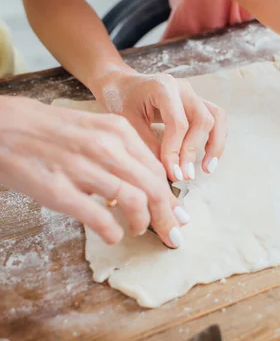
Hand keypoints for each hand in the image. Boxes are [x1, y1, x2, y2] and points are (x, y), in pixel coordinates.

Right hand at [0, 96, 188, 247]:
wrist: (4, 127)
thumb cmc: (55, 133)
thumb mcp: (97, 131)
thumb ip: (125, 154)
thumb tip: (151, 186)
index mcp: (118, 131)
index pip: (158, 170)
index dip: (172, 197)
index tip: (179, 215)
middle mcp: (105, 147)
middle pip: (153, 187)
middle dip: (168, 216)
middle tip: (172, 234)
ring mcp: (81, 167)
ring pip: (134, 200)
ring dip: (143, 222)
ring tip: (139, 230)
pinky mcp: (58, 189)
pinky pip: (98, 216)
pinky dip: (112, 231)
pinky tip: (113, 235)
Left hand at [95, 71, 226, 181]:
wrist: (121, 85)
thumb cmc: (120, 100)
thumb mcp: (125, 122)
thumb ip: (146, 143)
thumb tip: (168, 171)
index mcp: (163, 87)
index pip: (178, 123)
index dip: (176, 151)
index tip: (173, 174)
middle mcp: (183, 88)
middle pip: (202, 120)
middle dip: (194, 151)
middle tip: (185, 175)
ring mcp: (193, 94)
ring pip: (217, 118)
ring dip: (215, 145)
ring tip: (206, 169)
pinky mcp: (198, 103)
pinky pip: (217, 120)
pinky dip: (216, 139)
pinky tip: (208, 159)